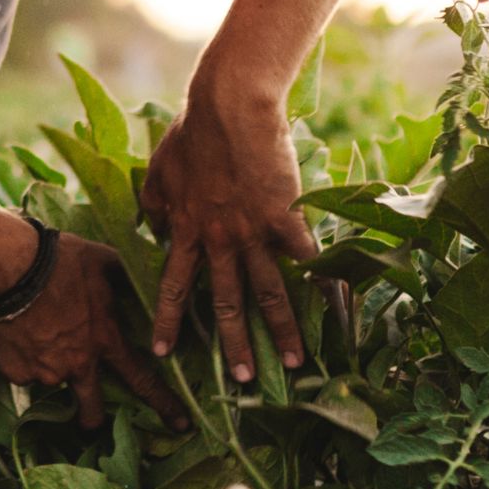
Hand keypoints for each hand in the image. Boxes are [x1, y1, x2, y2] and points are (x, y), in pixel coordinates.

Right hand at [0, 232, 189, 431]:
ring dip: (50, 371)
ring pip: (51, 383)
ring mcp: (44, 373)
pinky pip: (22, 373)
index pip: (143, 381)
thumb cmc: (58, 261)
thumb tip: (140, 274)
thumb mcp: (100, 260)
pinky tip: (15, 335)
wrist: (5, 269)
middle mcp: (78, 365)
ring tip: (36, 342)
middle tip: (90, 415)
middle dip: (93, 419)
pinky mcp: (14, 373)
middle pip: (92, 410)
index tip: (181, 426)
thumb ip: (121, 275)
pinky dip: (22, 360)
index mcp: (105, 340)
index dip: (164, 404)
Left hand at [139, 82, 315, 382]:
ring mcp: (253, 230)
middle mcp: (219, 239)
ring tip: (294, 362)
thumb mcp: (158, 172)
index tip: (162, 352)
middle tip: (242, 380)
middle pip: (225, 302)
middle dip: (233, 344)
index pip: (174, 286)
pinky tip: (335, 307)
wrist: (229, 108)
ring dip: (281, 330)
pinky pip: (305, 256)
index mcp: (186, 230)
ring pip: (268, 291)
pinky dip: (320, 281)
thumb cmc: (192, 134)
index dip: (168, 320)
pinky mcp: (285, 215)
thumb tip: (153, 230)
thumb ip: (155, 205)